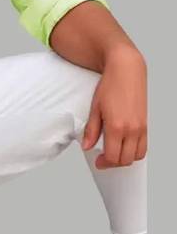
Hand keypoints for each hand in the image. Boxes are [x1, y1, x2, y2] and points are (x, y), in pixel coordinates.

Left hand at [81, 50, 147, 169]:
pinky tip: (125, 146)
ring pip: (136, 156)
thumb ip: (91, 130)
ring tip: (114, 153)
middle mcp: (131, 130)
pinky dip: (135, 152)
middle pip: (125, 160)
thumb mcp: (95, 107)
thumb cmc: (110, 85)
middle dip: (113, 163)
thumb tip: (87, 146)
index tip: (97, 161)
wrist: (126, 70)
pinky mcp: (146, 125)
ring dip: (125, 159)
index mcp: (116, 126)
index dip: (104, 163)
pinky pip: (144, 147)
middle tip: (103, 159)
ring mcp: (141, 128)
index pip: (112, 156)